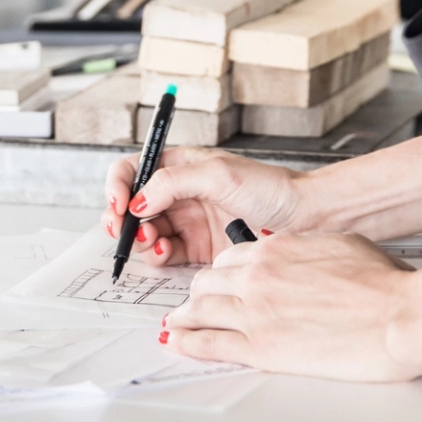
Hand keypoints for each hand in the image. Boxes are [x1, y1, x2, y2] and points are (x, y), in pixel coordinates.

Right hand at [98, 147, 308, 265]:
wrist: (303, 218)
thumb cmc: (269, 187)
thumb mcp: (218, 174)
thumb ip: (172, 183)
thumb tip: (138, 200)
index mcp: (180, 165)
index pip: (133, 170)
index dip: (117, 186)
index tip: (118, 205)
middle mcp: (179, 192)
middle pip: (132, 205)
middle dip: (123, 220)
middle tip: (125, 231)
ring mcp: (187, 220)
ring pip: (145, 233)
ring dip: (142, 240)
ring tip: (156, 243)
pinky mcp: (198, 247)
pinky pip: (165, 253)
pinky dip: (159, 256)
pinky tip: (168, 253)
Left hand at [163, 232, 420, 380]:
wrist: (399, 316)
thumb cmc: (384, 284)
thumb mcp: (340, 244)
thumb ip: (307, 250)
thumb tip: (301, 255)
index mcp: (276, 248)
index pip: (230, 258)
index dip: (221, 273)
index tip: (218, 282)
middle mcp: (258, 276)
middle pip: (207, 282)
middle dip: (200, 294)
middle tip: (194, 304)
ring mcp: (255, 313)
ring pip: (200, 311)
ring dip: (186, 318)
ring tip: (178, 325)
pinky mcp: (260, 349)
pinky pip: (208, 344)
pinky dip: (187, 343)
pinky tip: (177, 344)